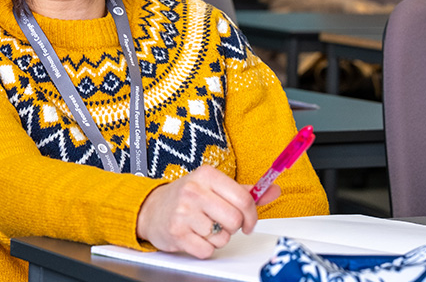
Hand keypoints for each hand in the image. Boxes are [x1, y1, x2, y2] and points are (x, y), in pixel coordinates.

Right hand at [135, 165, 281, 258]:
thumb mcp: (214, 187)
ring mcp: (183, 212)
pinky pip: (207, 250)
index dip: (252, 215)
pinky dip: (204, 248)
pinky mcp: (176, 232)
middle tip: (223, 224)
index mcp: (207, 175)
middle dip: (233, 227)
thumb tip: (274, 189)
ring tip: (204, 227)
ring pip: (222, 237)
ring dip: (218, 238)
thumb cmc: (187, 197)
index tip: (249, 222)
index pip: (243, 198)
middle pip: (234, 220)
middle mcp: (194, 190)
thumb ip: (245, 191)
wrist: (151, 209)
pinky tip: (195, 236)